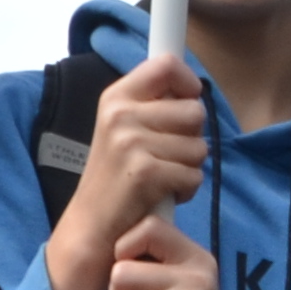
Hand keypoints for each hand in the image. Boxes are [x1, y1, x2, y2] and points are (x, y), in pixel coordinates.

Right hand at [44, 57, 211, 289]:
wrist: (92, 225)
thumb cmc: (117, 177)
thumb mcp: (125, 129)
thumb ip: (154, 106)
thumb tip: (194, 89)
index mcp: (116, 97)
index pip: (166, 64)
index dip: (188, 81)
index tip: (187, 100)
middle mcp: (120, 114)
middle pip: (194, 110)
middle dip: (192, 137)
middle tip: (167, 156)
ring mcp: (130, 142)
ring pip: (199, 146)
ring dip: (189, 167)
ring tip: (161, 177)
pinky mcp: (145, 171)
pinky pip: (194, 175)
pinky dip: (185, 190)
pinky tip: (162, 194)